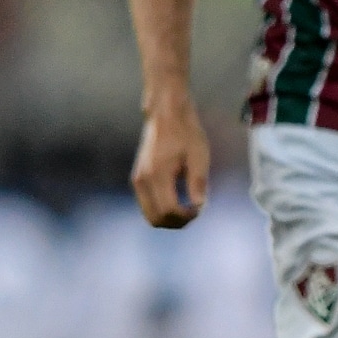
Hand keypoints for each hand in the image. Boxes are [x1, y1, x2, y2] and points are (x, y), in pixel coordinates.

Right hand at [130, 92, 209, 227]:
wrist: (166, 114)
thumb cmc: (185, 132)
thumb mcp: (199, 155)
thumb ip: (198, 182)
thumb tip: (199, 206)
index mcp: (157, 174)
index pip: (168, 210)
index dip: (185, 217)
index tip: (200, 209)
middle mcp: (142, 180)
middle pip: (155, 219)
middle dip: (177, 222)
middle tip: (195, 213)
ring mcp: (137, 180)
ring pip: (149, 215)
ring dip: (169, 218)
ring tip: (188, 209)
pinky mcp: (138, 178)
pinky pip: (147, 205)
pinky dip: (162, 209)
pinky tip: (179, 200)